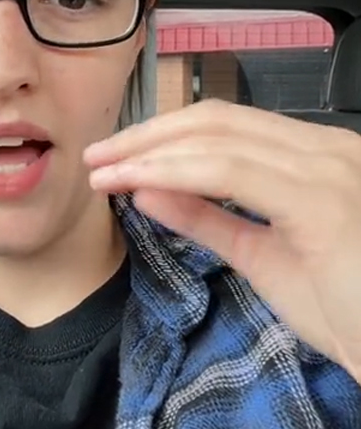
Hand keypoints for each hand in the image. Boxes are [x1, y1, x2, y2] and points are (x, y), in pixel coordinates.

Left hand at [85, 98, 360, 378]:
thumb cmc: (347, 308)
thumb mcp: (262, 256)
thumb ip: (208, 219)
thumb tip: (147, 190)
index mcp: (320, 157)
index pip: (230, 125)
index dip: (163, 134)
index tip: (112, 156)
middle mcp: (330, 150)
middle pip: (218, 120)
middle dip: (147, 136)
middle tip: (94, 158)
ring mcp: (330, 169)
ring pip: (218, 140)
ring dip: (149, 153)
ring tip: (102, 172)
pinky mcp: (322, 201)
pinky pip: (230, 171)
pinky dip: (173, 173)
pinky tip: (134, 183)